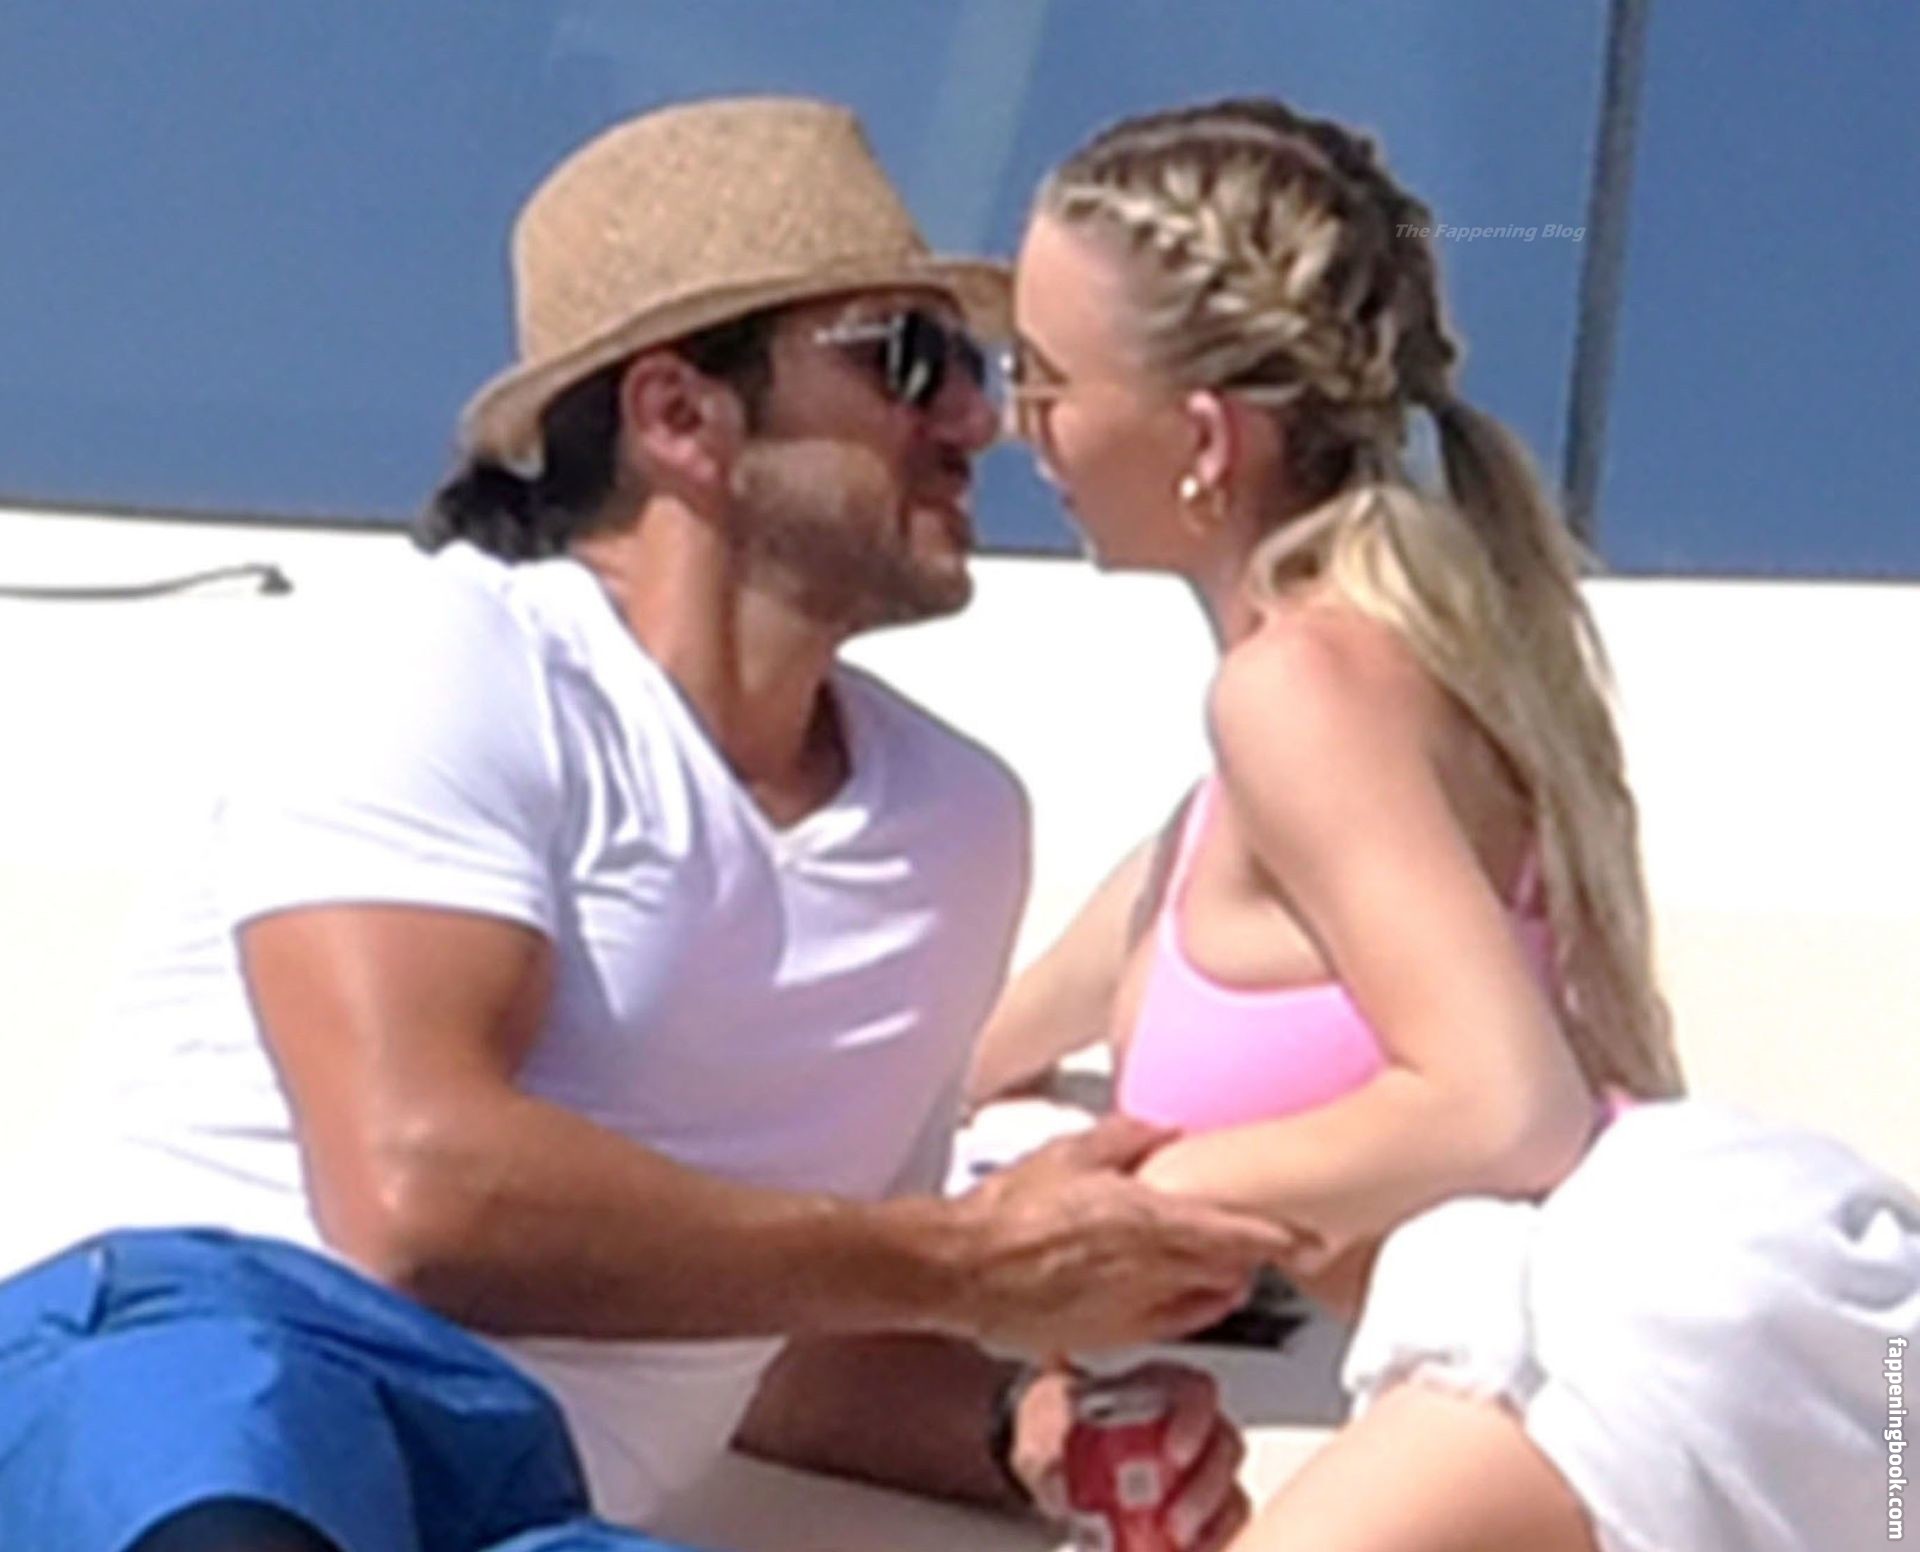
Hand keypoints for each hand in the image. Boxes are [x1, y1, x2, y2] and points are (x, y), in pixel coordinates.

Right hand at [946, 1115, 1294, 1353]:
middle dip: (1255, 1258)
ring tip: (1238, 1267)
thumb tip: (1161, 1127)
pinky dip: (1194, 1309)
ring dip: (1227, 1281)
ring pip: (1205, 1299)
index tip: (1306, 1236)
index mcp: (1141, 1217)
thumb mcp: (1067, 1152)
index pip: (1229, 1229)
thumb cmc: (1007, 1212)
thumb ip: (1123, 1138)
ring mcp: (1131, 1308)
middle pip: (1226, 1268)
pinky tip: (1196, 1299)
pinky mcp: (1111, 1335)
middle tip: (1280, 1244)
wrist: (964, 1268)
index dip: (1275, 1235)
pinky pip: (1171, 1324)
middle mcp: (1146, 1269)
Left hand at [1011, 1361, 1251, 1551]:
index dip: (1195, 1419)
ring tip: (1177, 1543)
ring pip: (1231, 1489)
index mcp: (1159, 1388)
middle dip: (1206, 1486)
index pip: (1197, 1392)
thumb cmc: (1059, 1428)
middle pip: (1224, 1445)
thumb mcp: (1042, 1429)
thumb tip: (1059, 1481)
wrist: (1057, 1456)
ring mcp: (1202, 1466)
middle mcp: (1192, 1423)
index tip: (1173, 1454)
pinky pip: (1226, 1525)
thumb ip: (1048, 1451)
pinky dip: (1213, 1541)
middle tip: (1174, 1521)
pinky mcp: (1205, 1508)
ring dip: (1212, 1522)